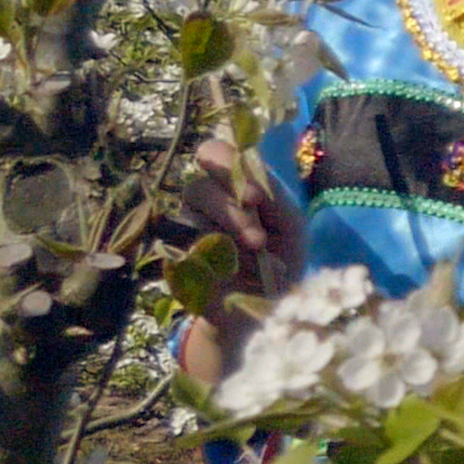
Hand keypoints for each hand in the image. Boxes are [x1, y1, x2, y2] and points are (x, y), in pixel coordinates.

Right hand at [175, 138, 302, 386]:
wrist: (266, 311)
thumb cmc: (281, 257)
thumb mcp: (290, 225)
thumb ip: (273, 197)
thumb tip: (248, 188)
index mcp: (229, 185)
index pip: (212, 152)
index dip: (227, 166)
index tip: (254, 196)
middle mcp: (201, 203)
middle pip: (198, 188)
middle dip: (233, 214)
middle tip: (258, 241)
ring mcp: (183, 231)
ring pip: (190, 222)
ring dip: (229, 245)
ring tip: (258, 264)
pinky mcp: (173, 262)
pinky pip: (182, 254)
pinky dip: (215, 267)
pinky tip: (235, 278)